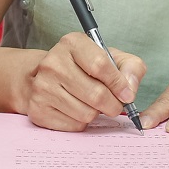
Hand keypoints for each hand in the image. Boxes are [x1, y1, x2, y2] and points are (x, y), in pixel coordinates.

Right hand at [16, 33, 144, 130]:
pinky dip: (82, 122)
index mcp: (72, 44)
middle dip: (113, 105)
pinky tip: (76, 110)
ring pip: (86, 113)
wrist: (41, 77)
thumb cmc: (82, 67)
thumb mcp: (109, 57)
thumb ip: (130, 68)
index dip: (119, 84)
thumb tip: (130, 91)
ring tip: (92, 104)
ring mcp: (42, 87)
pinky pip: (74, 125)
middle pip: (96, 94)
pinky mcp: (38, 110)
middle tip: (114, 105)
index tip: (126, 94)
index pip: (101, 65)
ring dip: (96, 113)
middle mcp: (53, 63)